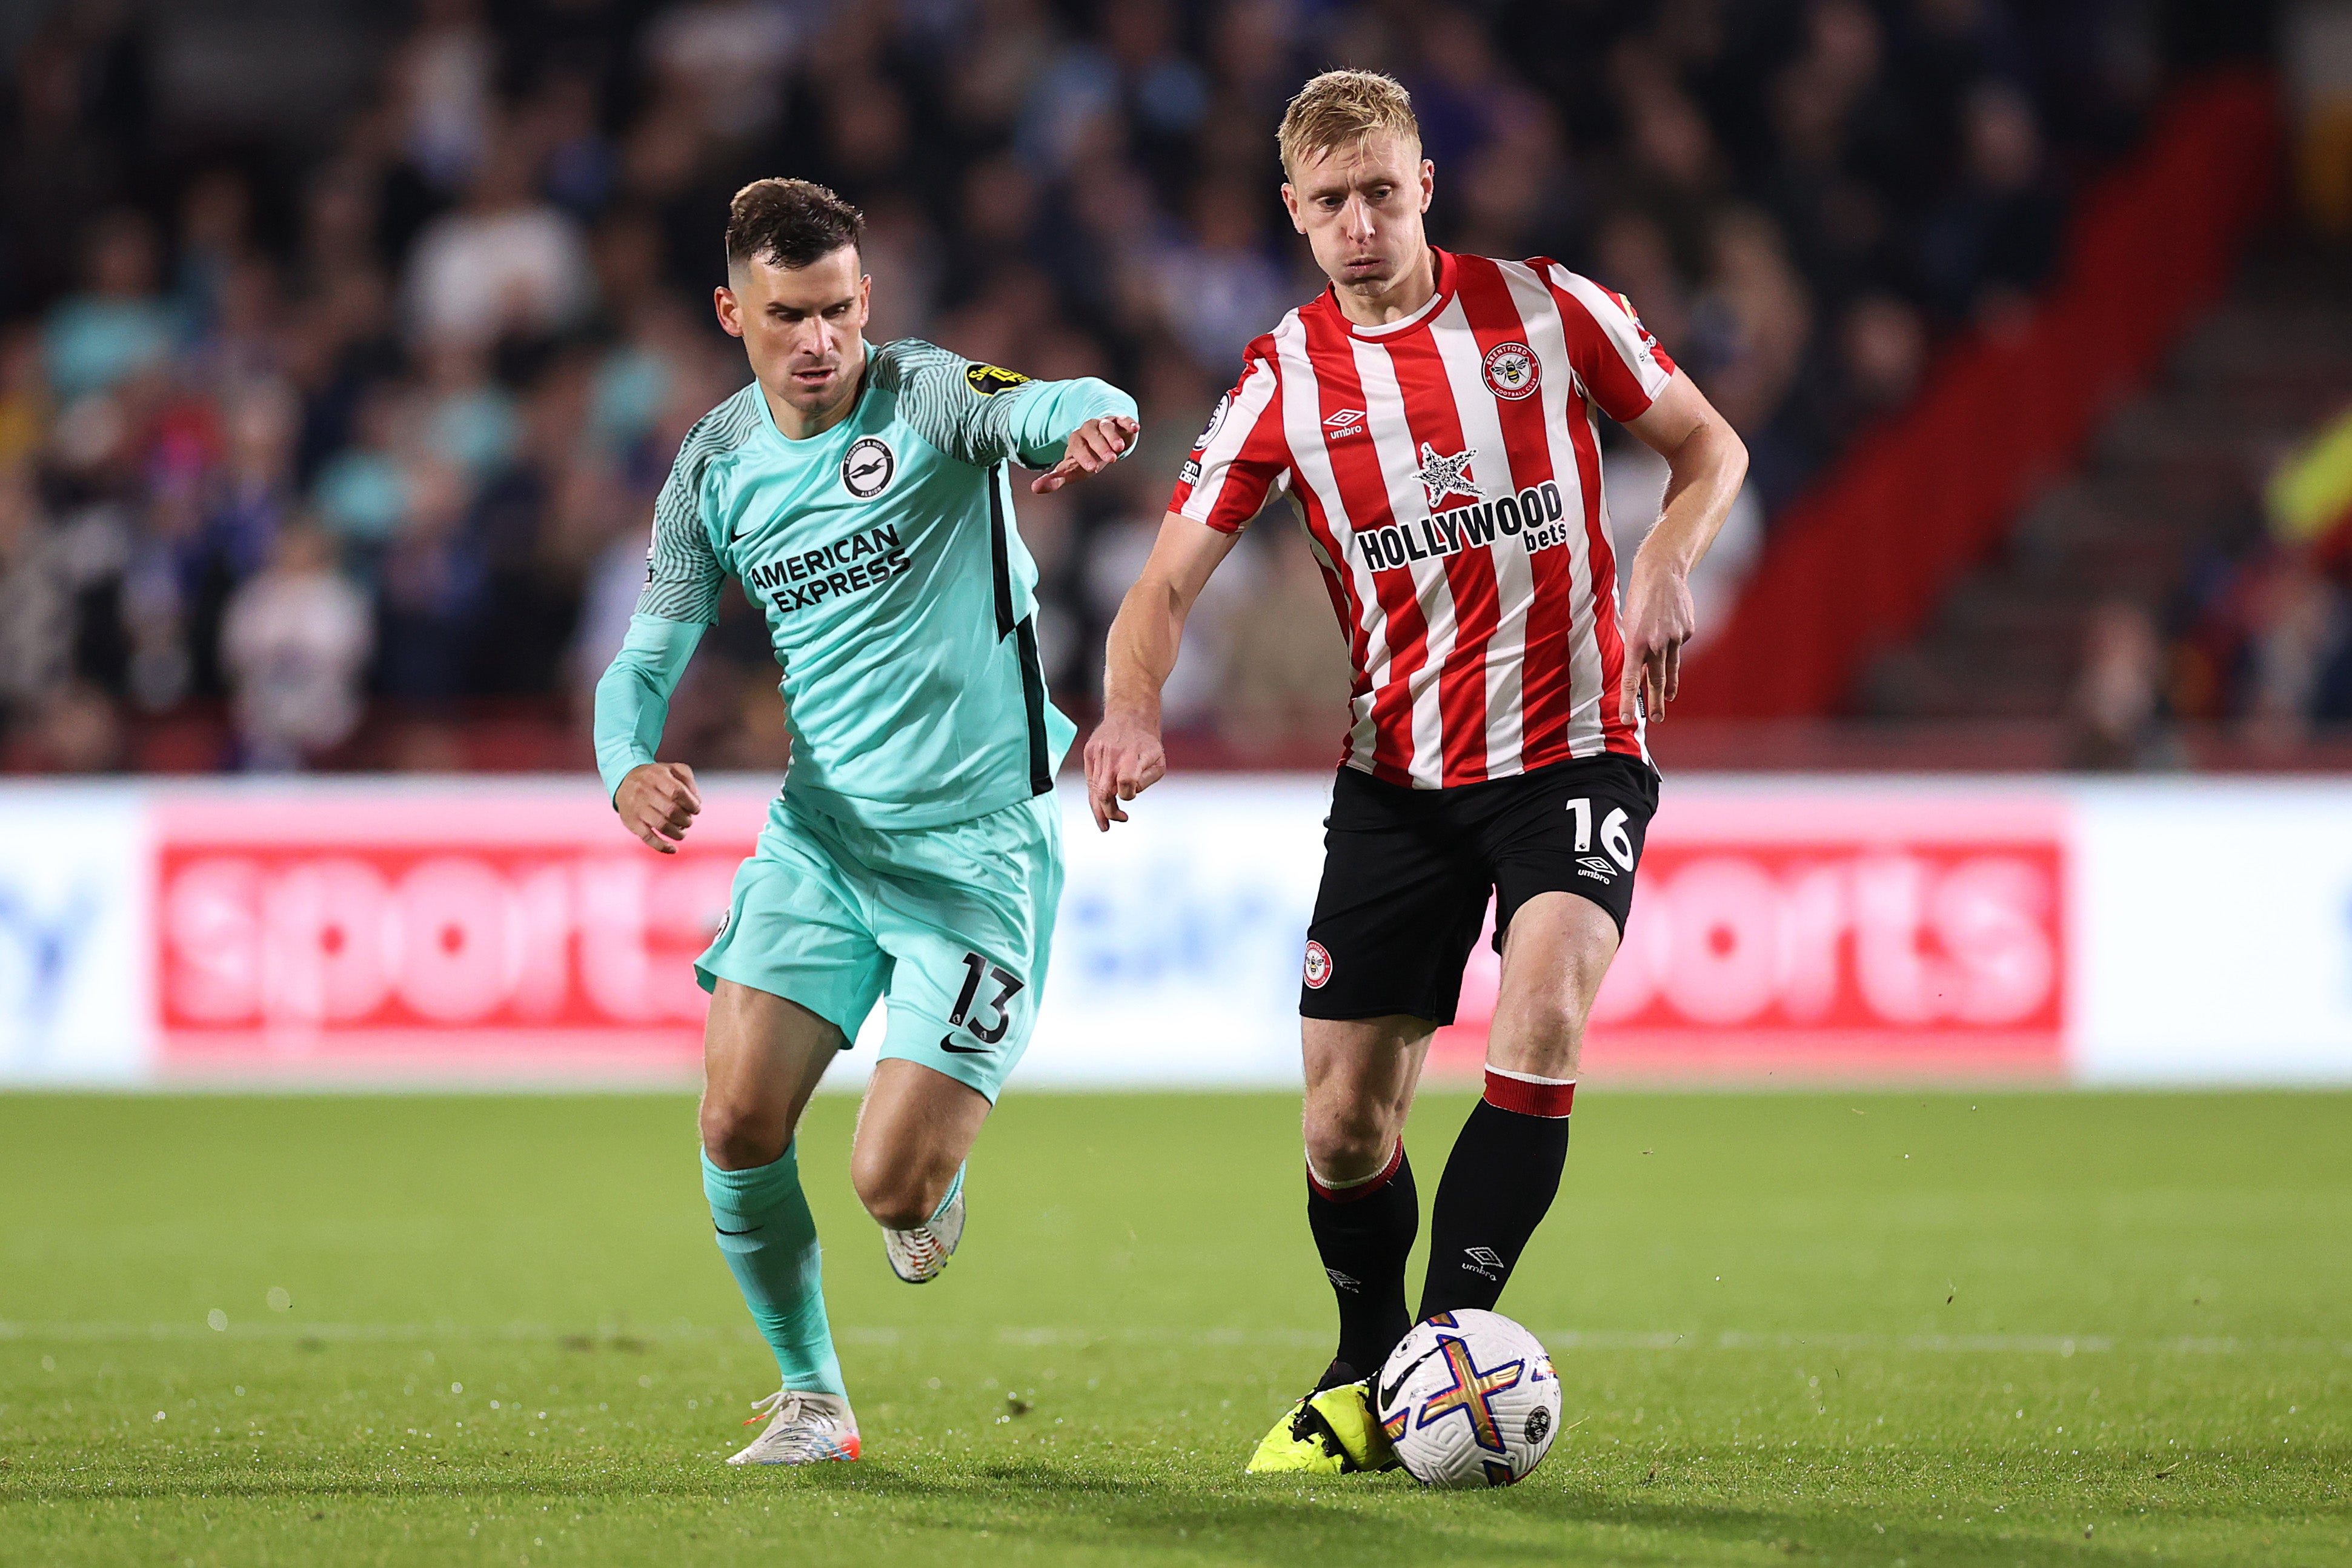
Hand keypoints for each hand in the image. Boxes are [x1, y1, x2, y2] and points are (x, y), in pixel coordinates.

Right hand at [615, 761, 701, 852]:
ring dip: (677, 833)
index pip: (678, 792)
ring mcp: (636, 807)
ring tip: (682, 832)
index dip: (691, 803)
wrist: (624, 781)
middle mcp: (644, 791)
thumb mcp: (672, 769)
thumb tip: (697, 801)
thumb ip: (688, 780)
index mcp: (656, 776)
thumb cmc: (655, 777)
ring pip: (661, 825)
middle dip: (686, 819)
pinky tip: (673, 849)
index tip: (696, 809)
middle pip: (671, 810)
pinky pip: (647, 837)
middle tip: (688, 821)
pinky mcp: (631, 822)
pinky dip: (662, 846)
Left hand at [1031, 415, 1137, 493]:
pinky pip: (1123, 419)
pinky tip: (1135, 428)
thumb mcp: (1073, 469)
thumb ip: (1055, 479)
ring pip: (1106, 426)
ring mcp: (1105, 424)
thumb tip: (1034, 489)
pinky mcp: (1120, 422)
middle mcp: (1089, 430)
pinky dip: (1128, 422)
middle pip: (1091, 434)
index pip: (1077, 446)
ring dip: (1113, 436)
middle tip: (1110, 460)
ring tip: (1120, 449)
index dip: (1083, 456)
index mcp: (1076, 441)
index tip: (1092, 468)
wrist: (1102, 436)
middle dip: (1100, 446)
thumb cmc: (1087, 457)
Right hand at [1083, 705, 1165, 830]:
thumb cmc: (1147, 742)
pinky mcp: (1089, 752)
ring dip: (1098, 810)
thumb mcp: (1159, 761)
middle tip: (1116, 821)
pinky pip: (1089, 780)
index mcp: (1132, 756)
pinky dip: (1094, 795)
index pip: (1125, 783)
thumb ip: (1147, 780)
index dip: (1128, 795)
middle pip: (1103, 792)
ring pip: (1093, 789)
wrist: (1129, 715)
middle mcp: (1112, 755)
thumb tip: (1130, 792)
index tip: (1131, 796)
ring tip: (1104, 823)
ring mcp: (1098, 753)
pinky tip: (1100, 805)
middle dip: (1109, 812)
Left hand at [1618, 553, 1696, 726]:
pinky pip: (1678, 645)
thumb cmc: (1639, 597)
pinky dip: (1673, 644)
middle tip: (1657, 718)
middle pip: (1657, 681)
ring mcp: (1676, 638)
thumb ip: (1633, 647)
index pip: (1631, 680)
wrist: (1662, 572)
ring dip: (1669, 687)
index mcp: (1636, 643)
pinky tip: (1669, 628)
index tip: (1626, 719)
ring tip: (1668, 699)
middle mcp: (1657, 644)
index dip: (1628, 701)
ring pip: (1671, 668)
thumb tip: (1638, 668)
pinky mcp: (1688, 631)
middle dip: (1656, 702)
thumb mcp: (1627, 622)